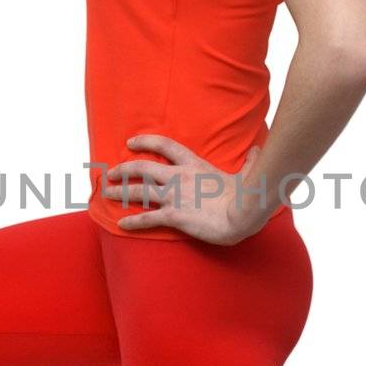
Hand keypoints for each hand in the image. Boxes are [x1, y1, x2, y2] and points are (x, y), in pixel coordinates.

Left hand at [102, 134, 276, 244]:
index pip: (165, 146)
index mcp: (194, 165)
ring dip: (120, 191)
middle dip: (123, 169)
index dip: (145, 142)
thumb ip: (250, 162)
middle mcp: (178, 177)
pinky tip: (121, 224)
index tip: (130, 142)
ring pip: (139, 191)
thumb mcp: (247, 174)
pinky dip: (132, 221)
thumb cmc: (247, 194)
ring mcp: (174, 197)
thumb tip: (259, 151)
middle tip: (111, 173)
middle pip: (142, 168)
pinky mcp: (174, 216)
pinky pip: (147, 218)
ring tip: (107, 193)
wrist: (244, 213)